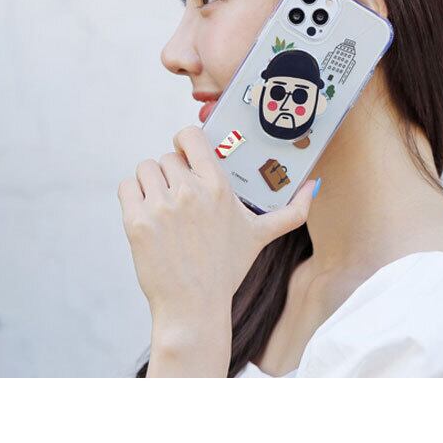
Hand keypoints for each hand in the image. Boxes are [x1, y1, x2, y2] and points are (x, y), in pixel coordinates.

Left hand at [117, 125, 318, 373]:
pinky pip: (127, 187)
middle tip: (179, 198)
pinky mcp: (137, 221)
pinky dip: (133, 196)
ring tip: (163, 206)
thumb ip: (293, 210)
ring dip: (151, 183)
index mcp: (218, 186)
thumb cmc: (228, 269)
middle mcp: (189, 191)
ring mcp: (161, 205)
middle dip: (171, 174)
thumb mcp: (262, 235)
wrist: (194, 307)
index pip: (190, 136)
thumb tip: (315, 187)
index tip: (186, 155)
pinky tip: (147, 213)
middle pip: (167, 157)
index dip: (184, 141)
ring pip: (145, 169)